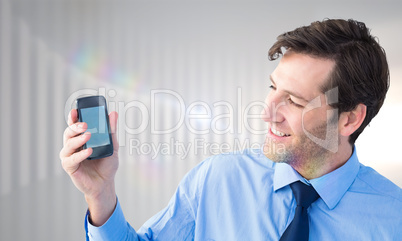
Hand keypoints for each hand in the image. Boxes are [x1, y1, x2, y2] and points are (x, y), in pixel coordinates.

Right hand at [60, 109, 118, 224]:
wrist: (106, 183)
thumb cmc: (107, 164)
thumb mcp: (112, 145)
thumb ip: (111, 130)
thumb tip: (113, 114)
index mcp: (81, 139)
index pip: (74, 125)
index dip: (73, 117)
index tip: (75, 110)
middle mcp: (73, 146)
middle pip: (68, 133)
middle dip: (75, 126)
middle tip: (85, 124)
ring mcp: (70, 156)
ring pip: (68, 144)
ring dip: (77, 139)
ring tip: (88, 135)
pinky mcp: (70, 167)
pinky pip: (71, 159)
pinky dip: (80, 154)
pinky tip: (88, 151)